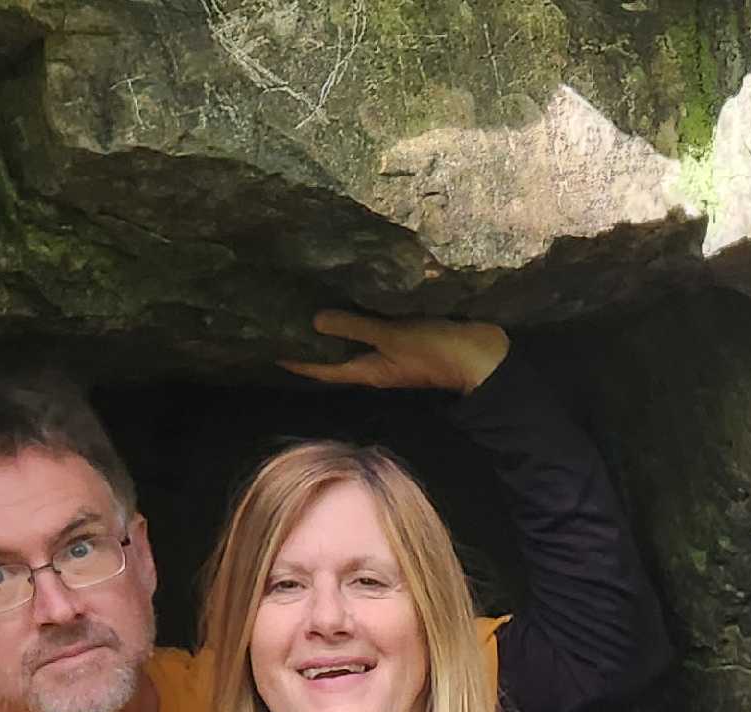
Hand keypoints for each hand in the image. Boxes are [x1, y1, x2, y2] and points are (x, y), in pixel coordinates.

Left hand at [281, 310, 510, 395]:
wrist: (480, 355)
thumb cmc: (435, 349)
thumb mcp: (391, 336)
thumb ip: (354, 327)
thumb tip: (313, 320)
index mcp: (367, 370)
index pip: (322, 370)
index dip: (297, 362)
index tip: (271, 351)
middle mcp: (374, 366)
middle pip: (335, 359)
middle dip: (311, 345)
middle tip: (283, 322)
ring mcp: (390, 355)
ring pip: (352, 345)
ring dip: (332, 332)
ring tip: (307, 308)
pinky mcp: (405, 342)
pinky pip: (371, 333)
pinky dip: (356, 322)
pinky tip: (349, 302)